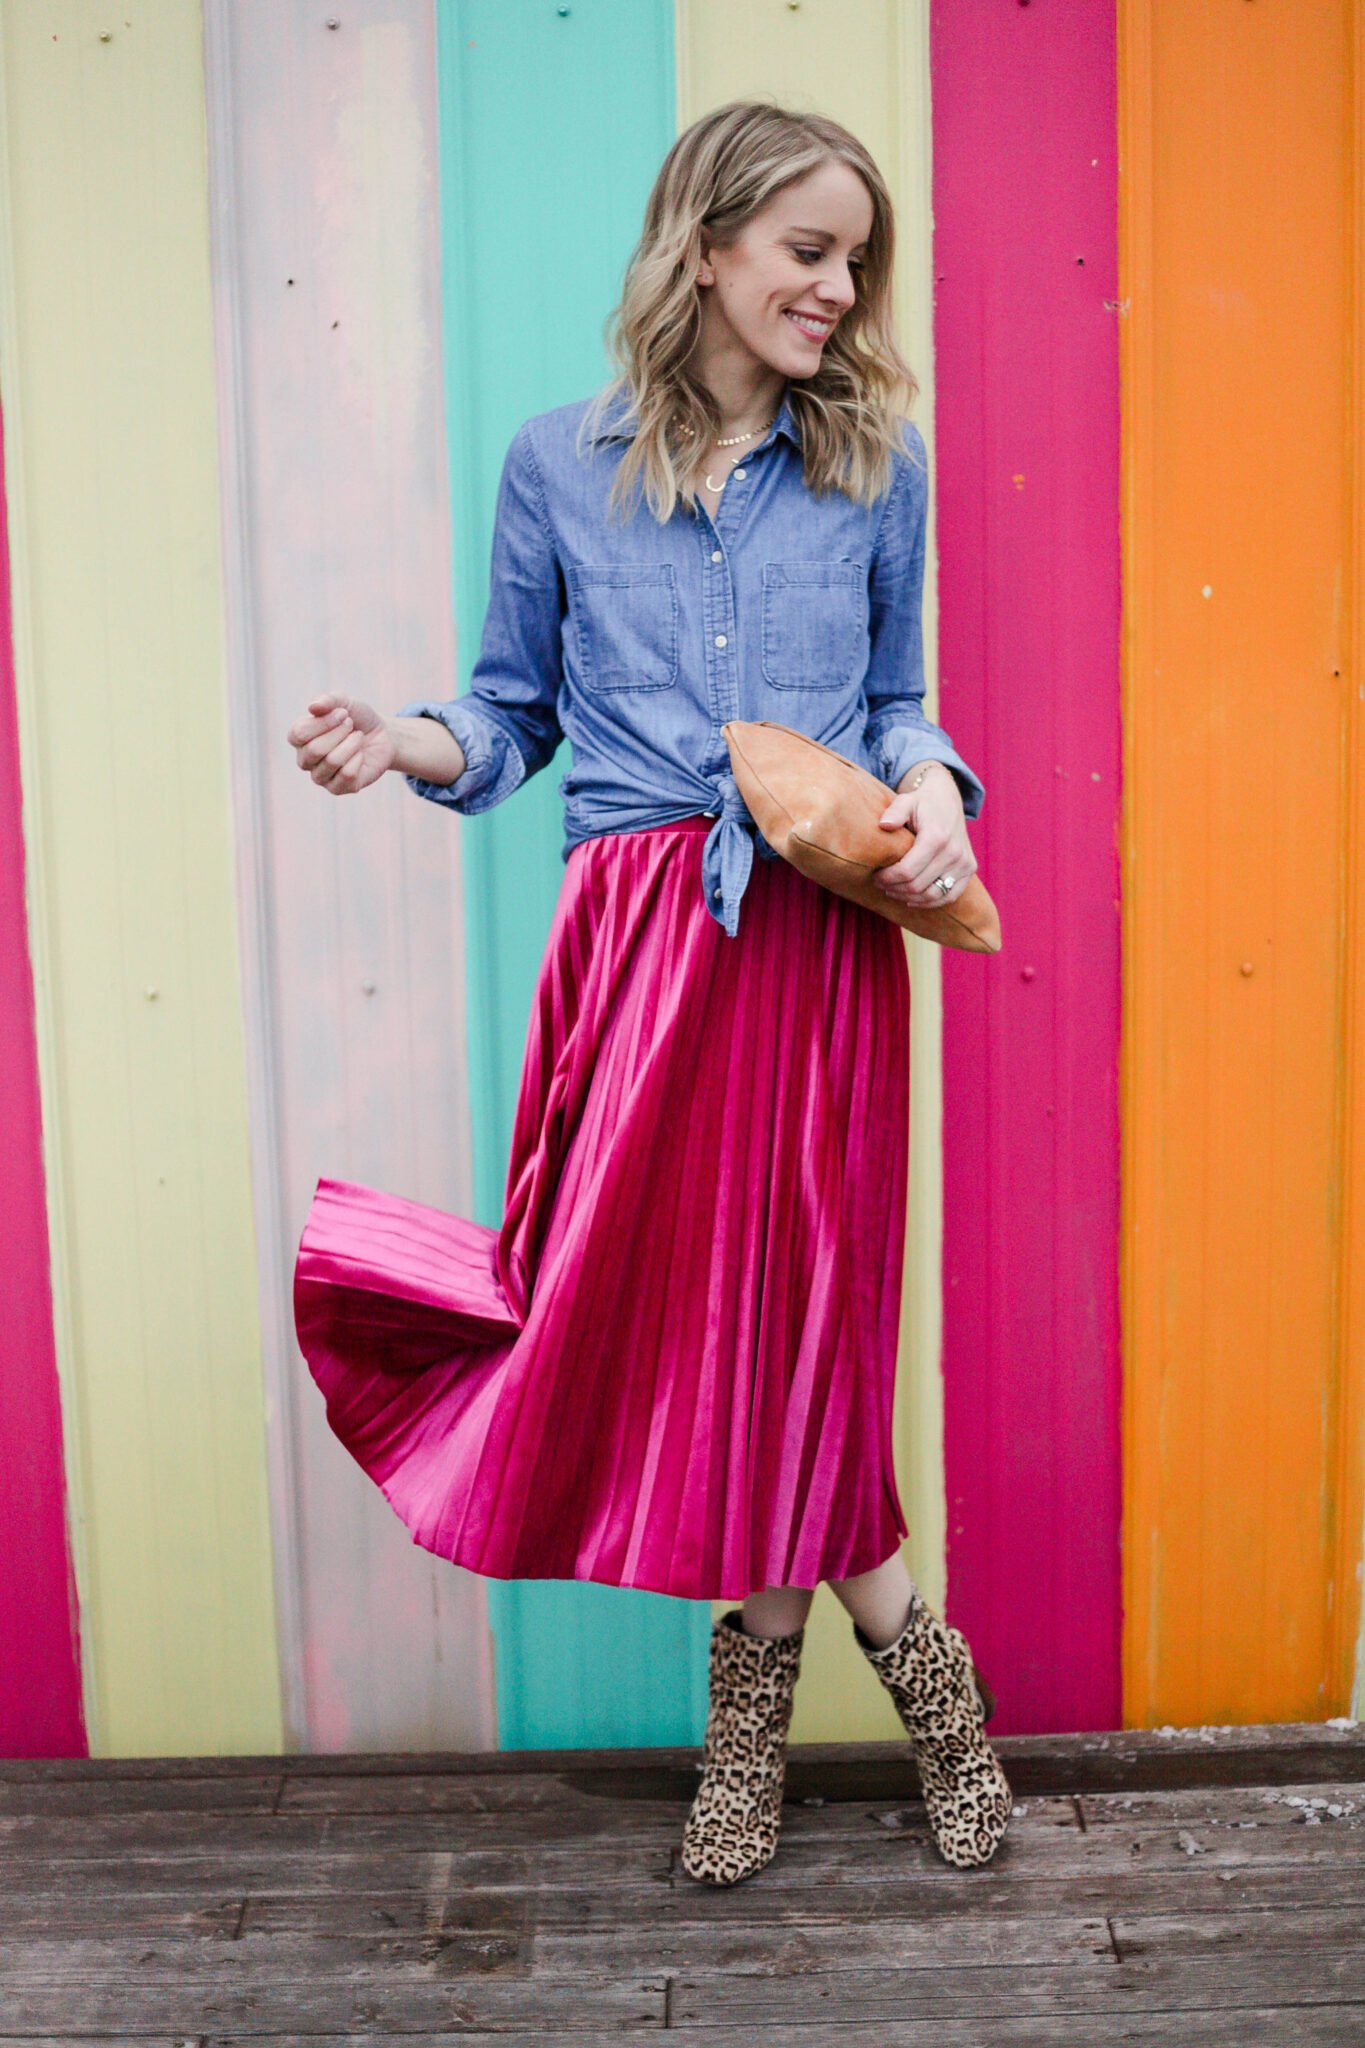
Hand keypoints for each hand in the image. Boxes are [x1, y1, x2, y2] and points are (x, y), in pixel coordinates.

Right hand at [286, 693, 394, 794]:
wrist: (382, 736)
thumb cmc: (357, 719)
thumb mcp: (345, 702)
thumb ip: (328, 700)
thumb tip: (313, 707)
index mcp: (299, 739)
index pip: (299, 734)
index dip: (323, 722)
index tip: (343, 712)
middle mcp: (305, 760)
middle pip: (315, 750)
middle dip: (340, 733)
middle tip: (351, 725)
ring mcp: (319, 777)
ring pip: (332, 762)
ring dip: (352, 744)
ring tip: (358, 738)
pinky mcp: (337, 789)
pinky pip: (347, 775)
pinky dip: (359, 759)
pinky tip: (361, 755)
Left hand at [872, 763, 976, 908]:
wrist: (948, 798)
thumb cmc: (922, 802)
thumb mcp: (906, 801)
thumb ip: (894, 812)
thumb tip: (884, 825)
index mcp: (936, 837)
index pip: (907, 871)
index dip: (887, 878)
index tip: (875, 876)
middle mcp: (954, 852)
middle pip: (917, 885)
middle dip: (894, 888)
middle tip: (880, 884)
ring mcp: (964, 862)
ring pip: (933, 895)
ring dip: (909, 897)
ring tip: (893, 890)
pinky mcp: (969, 869)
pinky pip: (950, 896)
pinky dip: (930, 902)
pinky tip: (912, 899)